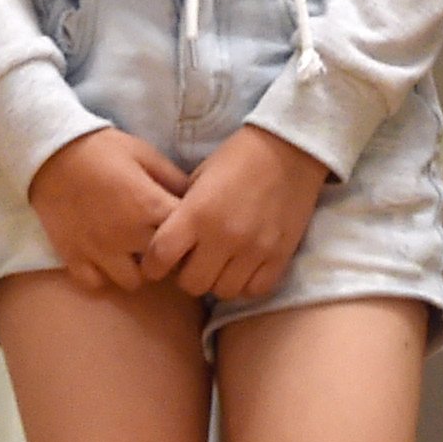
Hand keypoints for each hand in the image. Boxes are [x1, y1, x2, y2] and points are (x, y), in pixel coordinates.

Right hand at [26, 128, 190, 293]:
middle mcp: (127, 234)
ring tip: (135, 254)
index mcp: (150, 206)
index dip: (194, 236)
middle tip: (166, 245)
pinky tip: (107, 259)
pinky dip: (103, 276)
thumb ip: (175, 179)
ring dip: (138, 270)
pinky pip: (96, 283)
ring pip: (133, 282)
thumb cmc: (103, 149)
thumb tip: (200, 199)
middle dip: (170, 257)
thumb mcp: (146, 154)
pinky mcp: (73, 257)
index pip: (188, 236)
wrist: (50, 152)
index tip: (191, 231)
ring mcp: (98, 250)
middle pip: (165, 266)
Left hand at [144, 123, 331, 304]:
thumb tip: (168, 244)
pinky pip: (256, 290)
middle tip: (193, 264)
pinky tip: (244, 269)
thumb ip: (182, 214)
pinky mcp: (280, 255)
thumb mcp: (198, 179)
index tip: (158, 264)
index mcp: (197, 214)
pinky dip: (246, 284)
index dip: (153, 266)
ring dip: (218, 282)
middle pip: (192, 284)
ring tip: (221, 267)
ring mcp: (254, 249)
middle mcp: (224, 237)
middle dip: (187, 276)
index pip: (160, 258)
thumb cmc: (237, 159)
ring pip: (224, 291)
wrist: (289, 149)